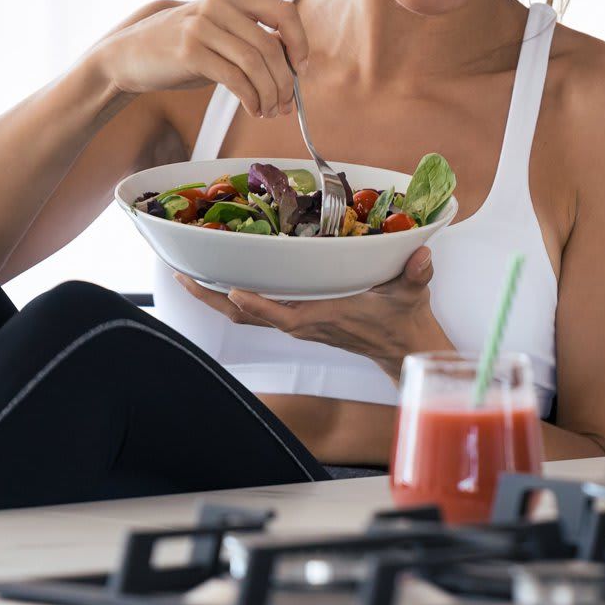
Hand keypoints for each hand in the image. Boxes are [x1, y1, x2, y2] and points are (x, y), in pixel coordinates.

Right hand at [94, 0, 308, 117]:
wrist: (130, 54)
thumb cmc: (182, 48)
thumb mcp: (219, 32)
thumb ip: (251, 38)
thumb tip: (293, 68)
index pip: (283, 11)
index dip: (300, 42)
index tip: (302, 68)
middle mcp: (219, 6)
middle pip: (271, 46)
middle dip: (285, 82)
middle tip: (287, 105)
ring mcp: (203, 27)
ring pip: (256, 64)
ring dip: (270, 94)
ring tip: (270, 111)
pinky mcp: (190, 52)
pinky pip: (235, 79)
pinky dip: (251, 98)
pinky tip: (253, 109)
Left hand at [174, 247, 449, 382]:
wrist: (403, 348)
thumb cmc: (404, 320)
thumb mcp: (413, 292)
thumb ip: (417, 274)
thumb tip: (421, 256)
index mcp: (327, 316)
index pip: (285, 315)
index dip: (258, 305)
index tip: (232, 288)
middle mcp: (304, 323)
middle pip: (248, 316)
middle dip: (213, 298)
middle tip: (183, 276)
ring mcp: (298, 323)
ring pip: (247, 316)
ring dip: (216, 298)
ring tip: (188, 276)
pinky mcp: (298, 320)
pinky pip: (257, 312)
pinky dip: (234, 298)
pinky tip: (219, 281)